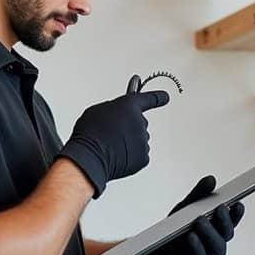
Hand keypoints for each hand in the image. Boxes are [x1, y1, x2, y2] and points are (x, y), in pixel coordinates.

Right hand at [57, 75, 169, 197]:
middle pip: (138, 123)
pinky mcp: (143, 157)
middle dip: (128, 128)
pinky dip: (129, 157)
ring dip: (127, 143)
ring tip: (110, 147)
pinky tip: (115, 156)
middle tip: (112, 134)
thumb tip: (116, 114)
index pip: (148, 99)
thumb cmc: (90, 134)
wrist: (90, 156)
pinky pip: (138, 155)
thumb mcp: (97, 111)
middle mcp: (140, 121)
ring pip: (137, 140)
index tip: (164, 97)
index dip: (157, 97)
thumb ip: (113, 109)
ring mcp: (143, 140)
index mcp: (129, 106)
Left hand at [136, 175, 244, 254]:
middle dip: (224, 220)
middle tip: (219, 208)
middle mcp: (219, 241)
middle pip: (227, 233)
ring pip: (218, 246)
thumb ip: (199, 194)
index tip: (238, 203)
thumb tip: (211, 180)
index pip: (233, 219)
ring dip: (210, 233)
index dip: (237, 212)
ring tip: (200, 221)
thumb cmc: (175, 227)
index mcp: (219, 227)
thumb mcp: (186, 206)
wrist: (157, 248)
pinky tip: (191, 236)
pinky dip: (197, 246)